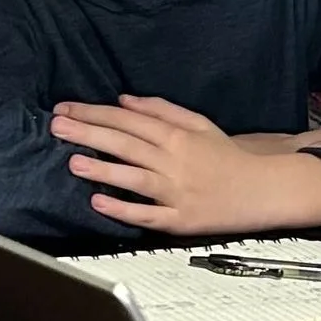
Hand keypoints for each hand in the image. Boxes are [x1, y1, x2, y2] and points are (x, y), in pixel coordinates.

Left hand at [51, 96, 320, 235]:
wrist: (263, 190)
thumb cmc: (228, 157)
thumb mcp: (198, 124)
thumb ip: (161, 110)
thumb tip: (123, 101)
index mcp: (177, 136)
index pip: (128, 120)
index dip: (95, 113)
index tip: (66, 109)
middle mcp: (174, 162)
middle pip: (126, 144)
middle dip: (89, 134)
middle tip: (56, 127)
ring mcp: (177, 192)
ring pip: (134, 179)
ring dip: (103, 170)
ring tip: (74, 162)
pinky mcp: (181, 220)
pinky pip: (148, 215)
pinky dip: (124, 210)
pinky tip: (99, 203)